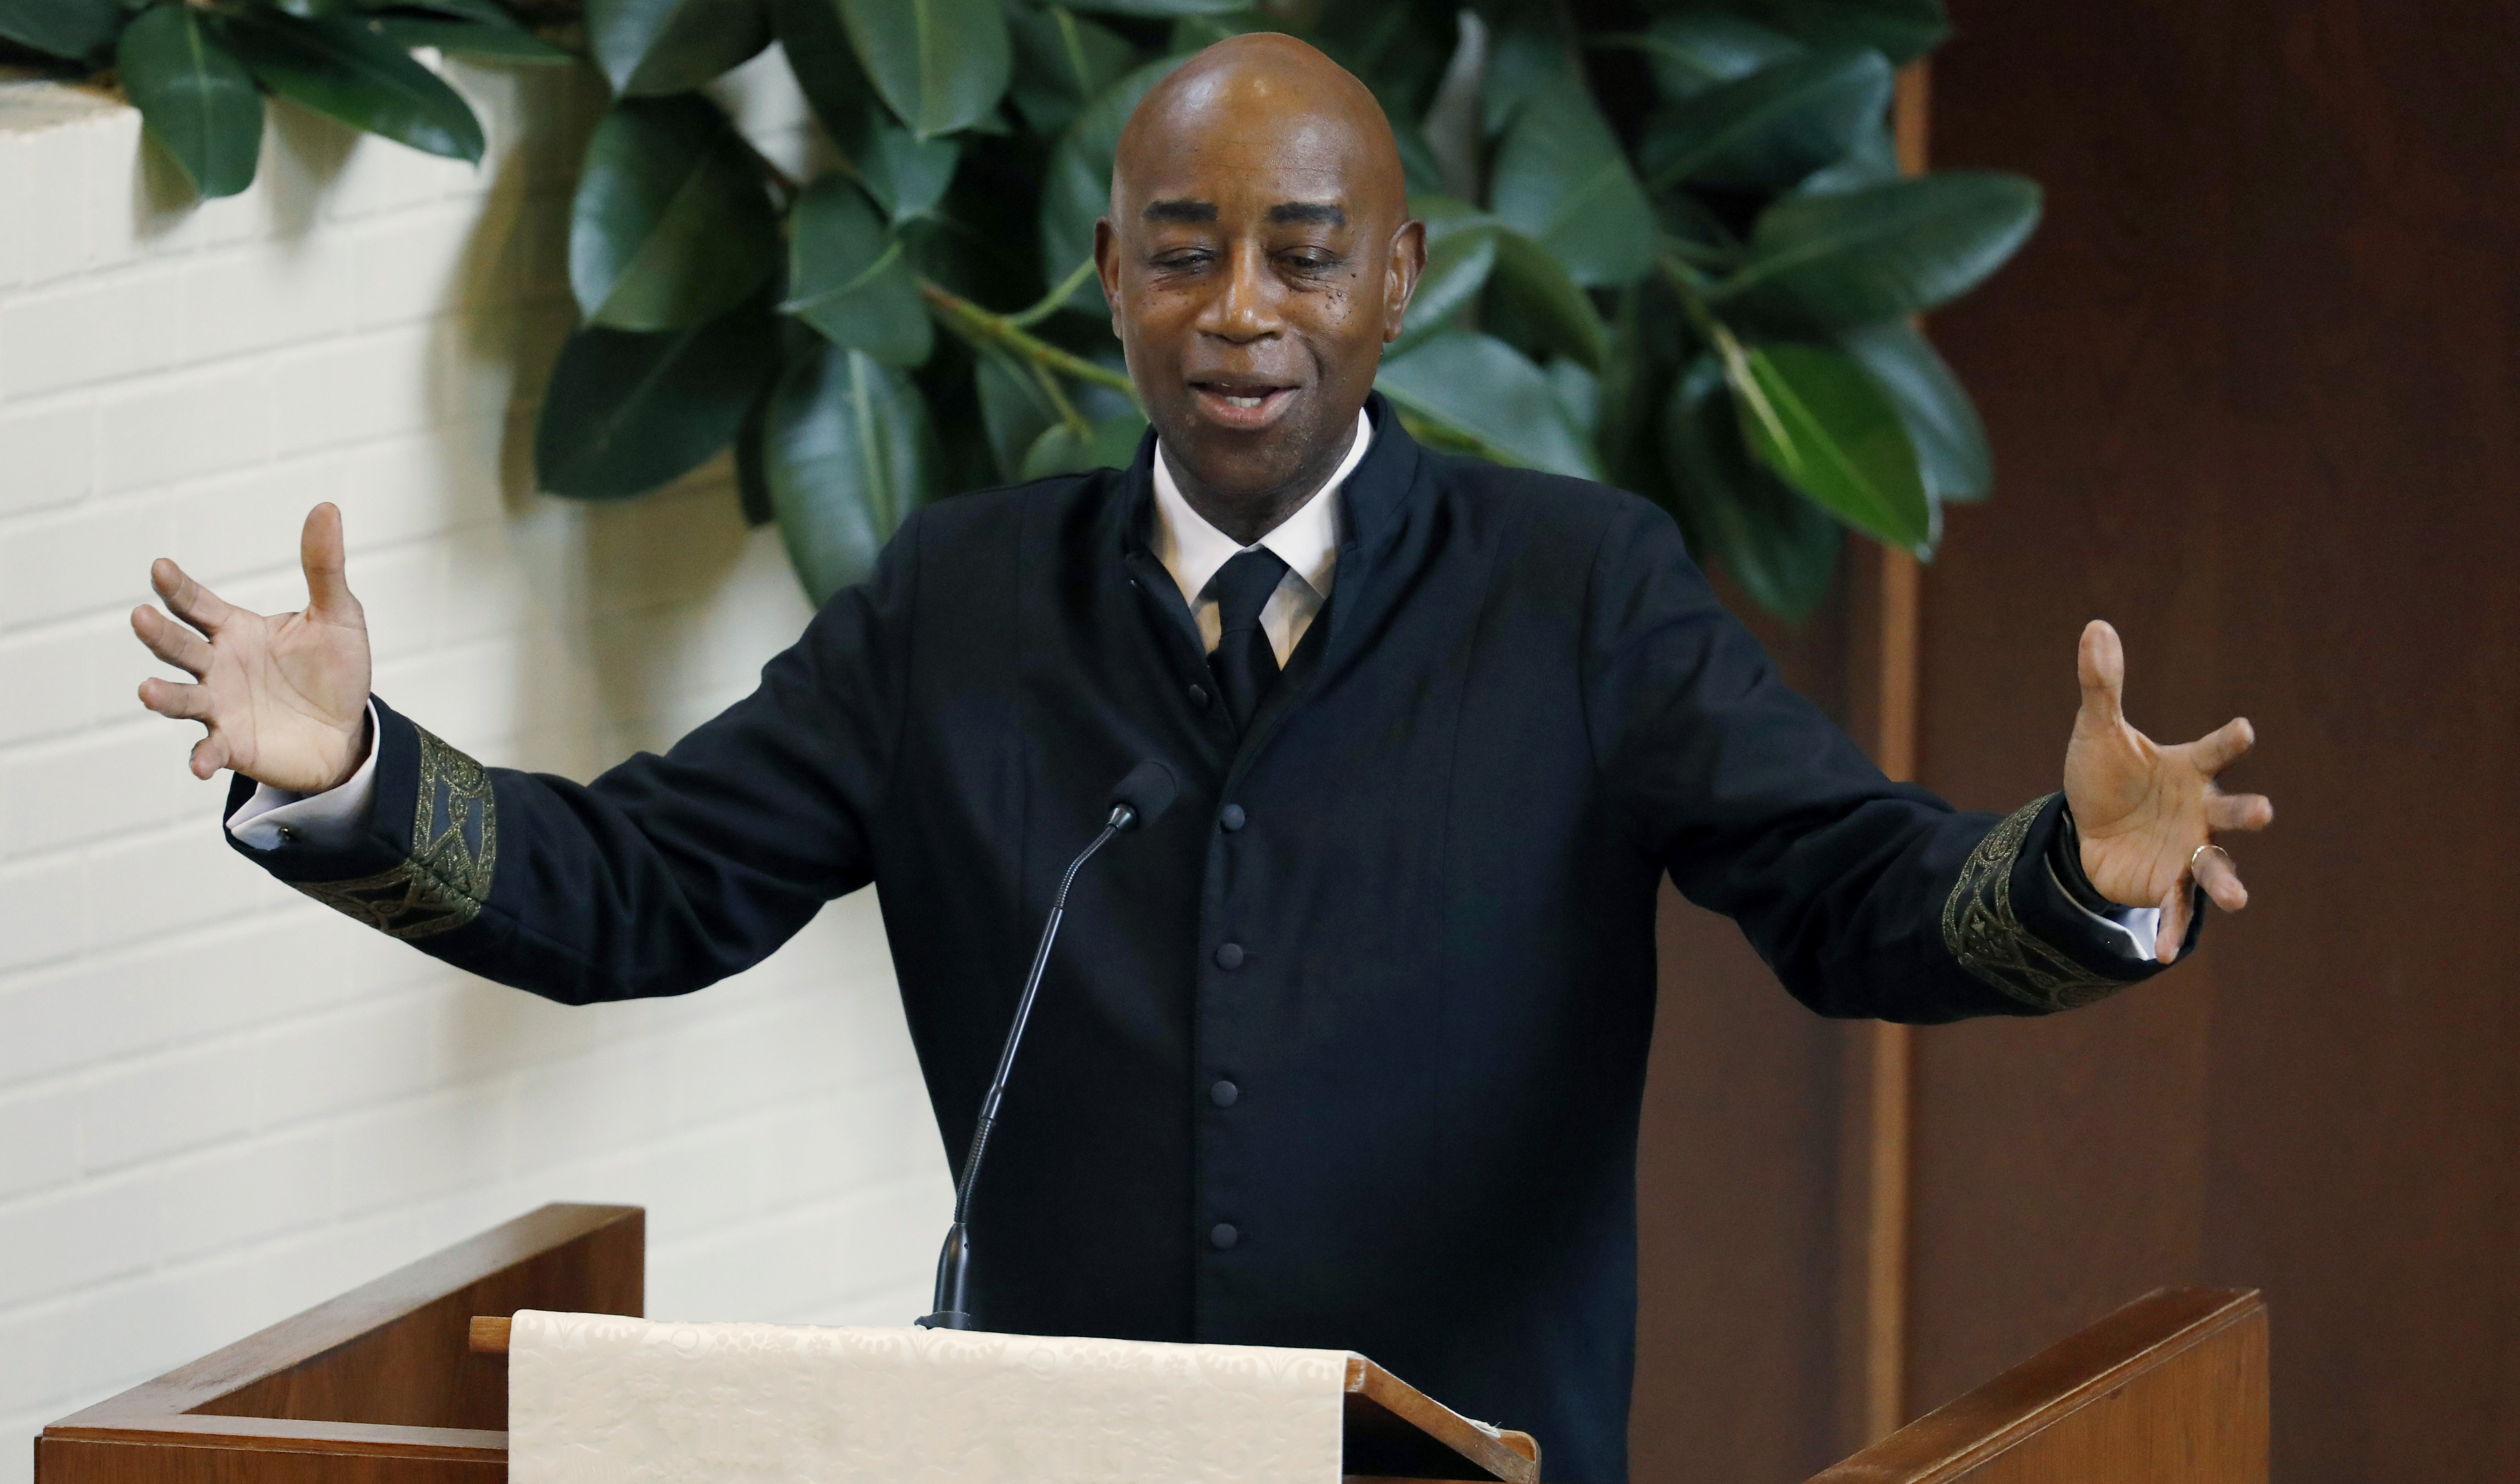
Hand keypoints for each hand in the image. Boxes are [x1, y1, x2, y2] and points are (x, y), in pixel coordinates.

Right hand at [132, 504, 372, 792]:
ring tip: (146, 689)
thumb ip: (324, 566)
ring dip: (164, 695)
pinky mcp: (232, 744)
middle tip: (140, 617)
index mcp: (235, 630)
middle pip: (180, 646)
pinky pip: (209, 749)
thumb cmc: (336, 670)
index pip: (197, 604)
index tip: (160, 568)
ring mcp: (220, 706)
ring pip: (182, 697)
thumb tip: (326, 507)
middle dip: (160, 634)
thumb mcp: (338, 615)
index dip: (177, 587)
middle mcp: (218, 666)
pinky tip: (200, 762)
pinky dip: (202, 755)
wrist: (348, 730)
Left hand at [2062, 620, 2273, 962]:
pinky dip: (2173, 929)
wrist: (2085, 827)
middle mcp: (2199, 811)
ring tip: (2236, 899)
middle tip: (2262, 813)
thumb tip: (2095, 626)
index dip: (2229, 739)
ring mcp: (2188, 850)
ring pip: (2216, 867)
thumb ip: (2102, 684)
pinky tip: (2164, 953)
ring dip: (2227, 882)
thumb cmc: (2105, 775)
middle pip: (2230, 812)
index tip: (2243, 729)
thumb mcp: (2096, 731)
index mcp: (2188, 769)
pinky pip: (2176, 908)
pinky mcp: (2167, 883)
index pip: (2214, 750)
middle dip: (2246, 812)